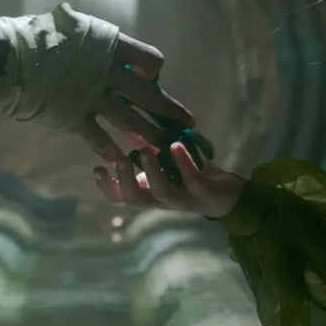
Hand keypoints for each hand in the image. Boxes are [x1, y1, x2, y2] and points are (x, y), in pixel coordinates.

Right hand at [0, 7, 192, 161]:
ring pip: (131, 121)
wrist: (9, 58)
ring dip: (150, 134)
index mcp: (110, 45)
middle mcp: (108, 73)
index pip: (149, 60)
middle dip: (169, 110)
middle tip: (187, 121)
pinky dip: (111, 149)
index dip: (152, 69)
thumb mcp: (72, 24)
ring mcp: (93, 97)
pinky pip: (99, 138)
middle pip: (148, 95)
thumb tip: (105, 44)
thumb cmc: (38, 34)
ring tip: (165, 146)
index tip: (151, 76)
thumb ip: (94, 39)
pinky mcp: (75, 117)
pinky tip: (123, 158)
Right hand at [93, 141, 243, 219]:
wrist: (229, 196)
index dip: (107, 186)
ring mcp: (183, 199)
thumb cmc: (191, 176)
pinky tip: (176, 145)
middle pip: (136, 199)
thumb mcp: (166, 165)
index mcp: (150, 193)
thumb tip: (127, 124)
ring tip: (146, 151)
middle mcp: (162, 200)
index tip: (96, 168)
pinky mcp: (204, 193)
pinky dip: (184, 163)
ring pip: (162, 193)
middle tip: (118, 159)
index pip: (121, 196)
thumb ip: (147, 152)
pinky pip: (192, 180)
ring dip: (152, 172)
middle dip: (125, 180)